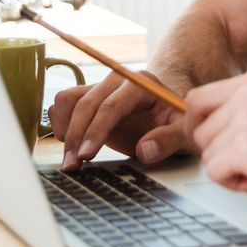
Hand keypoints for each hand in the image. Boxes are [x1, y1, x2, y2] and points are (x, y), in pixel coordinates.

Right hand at [49, 72, 190, 170]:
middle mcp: (117, 80)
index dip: (96, 131)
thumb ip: (169, 139)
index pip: (111, 106)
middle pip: (85, 104)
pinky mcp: (90, 97)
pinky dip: (61, 123)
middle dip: (76, 136)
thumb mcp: (185, 130)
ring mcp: (101, 86)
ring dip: (64, 128)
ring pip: (69, 99)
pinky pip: (65, 103)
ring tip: (70, 159)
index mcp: (140, 84)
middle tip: (72, 166)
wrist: (171, 111)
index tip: (86, 155)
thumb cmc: (178, 120)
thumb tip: (145, 150)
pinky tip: (71, 145)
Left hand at [186, 72, 246, 218]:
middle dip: (217, 152)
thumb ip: (232, 113)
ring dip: (229, 169)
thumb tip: (189, 124)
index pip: (196, 99)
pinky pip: (214, 172)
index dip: (198, 126)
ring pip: (205, 154)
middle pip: (196, 130)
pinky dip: (234, 183)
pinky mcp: (246, 147)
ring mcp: (246, 119)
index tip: (217, 142)